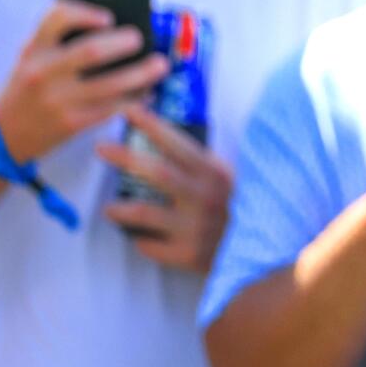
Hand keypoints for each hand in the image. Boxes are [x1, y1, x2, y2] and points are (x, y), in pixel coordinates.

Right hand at [0, 0, 166, 162]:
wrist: (2, 136)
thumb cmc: (24, 90)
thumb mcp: (29, 59)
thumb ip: (57, 41)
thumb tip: (110, 25)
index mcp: (33, 50)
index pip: (55, 18)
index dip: (84, 13)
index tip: (107, 18)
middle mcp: (43, 73)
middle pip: (90, 51)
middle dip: (121, 43)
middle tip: (138, 39)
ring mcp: (58, 101)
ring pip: (110, 85)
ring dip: (141, 74)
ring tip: (159, 65)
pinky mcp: (72, 124)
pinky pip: (111, 109)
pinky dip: (133, 100)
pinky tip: (145, 94)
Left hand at [98, 104, 233, 272]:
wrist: (264, 256)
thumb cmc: (247, 212)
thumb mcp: (232, 182)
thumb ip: (205, 167)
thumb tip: (172, 146)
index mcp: (214, 173)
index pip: (177, 143)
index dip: (151, 125)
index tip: (128, 110)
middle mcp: (203, 196)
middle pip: (155, 172)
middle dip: (125, 157)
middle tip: (101, 148)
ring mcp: (194, 227)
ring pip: (144, 212)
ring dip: (121, 209)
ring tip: (108, 208)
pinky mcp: (187, 255)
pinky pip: (151, 246)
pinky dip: (142, 242)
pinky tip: (140, 239)